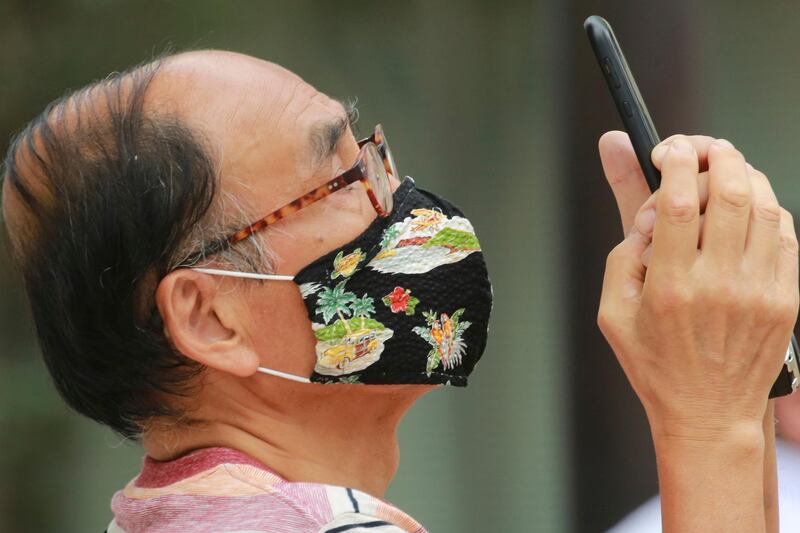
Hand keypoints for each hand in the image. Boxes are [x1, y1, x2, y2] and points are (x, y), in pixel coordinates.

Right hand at [597, 133, 797, 438]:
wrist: (710, 414)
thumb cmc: (655, 364)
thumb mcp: (615, 312)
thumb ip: (622, 253)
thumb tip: (633, 208)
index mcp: (670, 288)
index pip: (680, 202)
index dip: (675, 161)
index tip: (667, 149)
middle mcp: (719, 284)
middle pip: (730, 191)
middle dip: (714, 154)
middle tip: (699, 151)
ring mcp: (759, 290)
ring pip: (763, 204)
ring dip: (742, 174)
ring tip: (722, 173)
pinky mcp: (786, 296)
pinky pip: (785, 231)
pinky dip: (765, 206)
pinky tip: (745, 208)